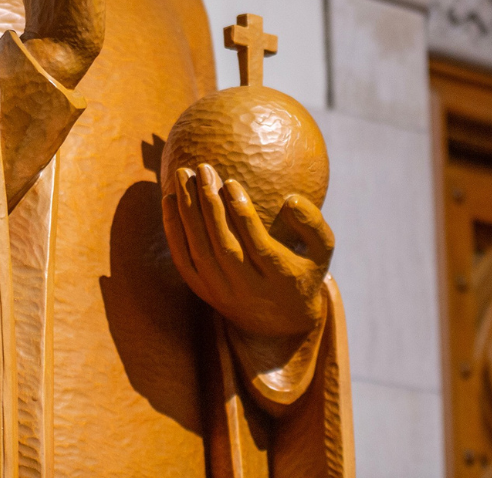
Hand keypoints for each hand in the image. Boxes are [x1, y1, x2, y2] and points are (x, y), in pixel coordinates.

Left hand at [161, 164, 333, 338]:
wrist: (279, 322)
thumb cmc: (302, 271)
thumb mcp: (321, 251)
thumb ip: (313, 224)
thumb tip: (291, 200)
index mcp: (280, 278)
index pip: (256, 244)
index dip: (242, 213)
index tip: (231, 180)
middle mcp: (248, 289)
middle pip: (223, 247)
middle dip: (210, 205)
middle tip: (202, 169)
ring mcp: (222, 292)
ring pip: (199, 251)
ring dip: (188, 212)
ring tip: (182, 175)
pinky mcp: (203, 291)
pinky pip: (183, 260)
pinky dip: (173, 230)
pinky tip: (169, 199)